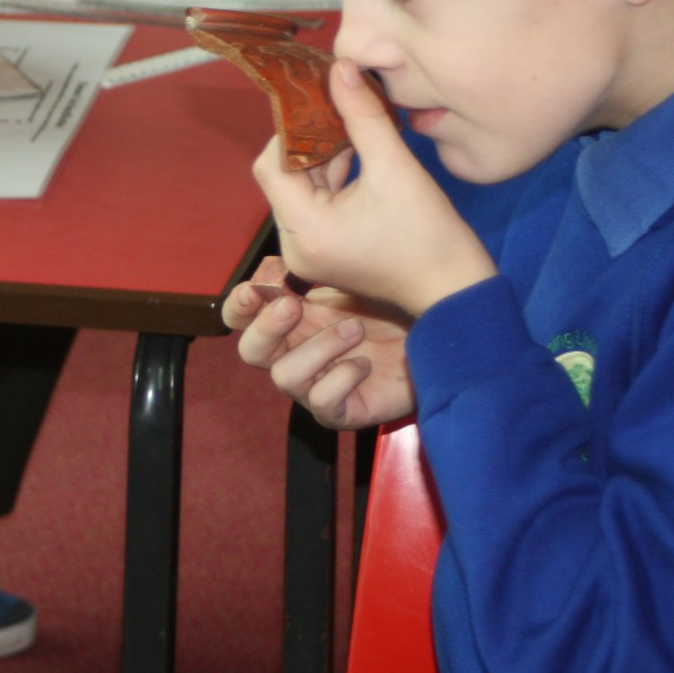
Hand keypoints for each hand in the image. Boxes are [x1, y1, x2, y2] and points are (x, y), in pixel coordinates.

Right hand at [227, 257, 416, 428]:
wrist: (435, 332)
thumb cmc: (390, 304)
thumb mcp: (344, 279)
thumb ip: (306, 274)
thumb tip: (278, 261)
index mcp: (290, 321)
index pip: (241, 320)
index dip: (238, 308)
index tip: (254, 289)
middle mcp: (296, 354)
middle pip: (251, 352)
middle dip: (267, 328)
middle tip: (294, 306)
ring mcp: (315, 385)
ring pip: (285, 377)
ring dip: (320, 348)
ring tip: (356, 330)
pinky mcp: (340, 411)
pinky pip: (321, 401)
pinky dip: (342, 378)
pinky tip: (366, 364)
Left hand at [252, 59, 495, 318]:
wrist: (455, 290)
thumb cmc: (431, 236)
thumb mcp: (396, 168)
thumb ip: (363, 116)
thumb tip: (339, 68)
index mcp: (305, 229)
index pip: (272, 164)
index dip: (291, 129)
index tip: (318, 100)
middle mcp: (295, 245)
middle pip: (284, 176)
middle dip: (310, 140)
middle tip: (338, 107)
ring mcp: (308, 252)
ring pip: (301, 188)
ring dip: (323, 157)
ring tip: (353, 127)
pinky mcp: (323, 251)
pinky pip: (315, 204)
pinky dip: (332, 179)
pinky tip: (358, 154)